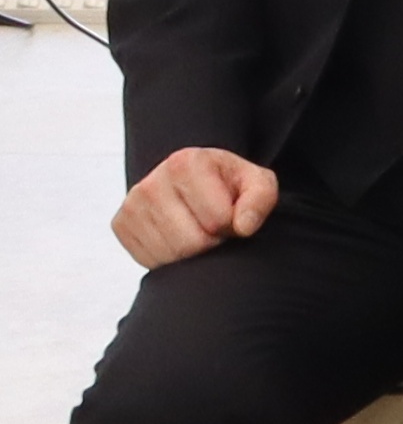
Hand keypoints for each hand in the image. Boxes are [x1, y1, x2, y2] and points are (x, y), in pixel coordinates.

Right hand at [110, 146, 276, 269]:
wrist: (194, 184)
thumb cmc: (230, 185)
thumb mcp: (257, 184)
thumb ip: (260, 199)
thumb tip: (243, 226)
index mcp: (186, 162)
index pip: (218, 220)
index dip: (232, 225)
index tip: (231, 213)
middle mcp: (151, 182)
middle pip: (191, 242)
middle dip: (212, 241)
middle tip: (214, 226)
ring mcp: (131, 204)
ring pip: (170, 255)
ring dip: (192, 252)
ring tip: (197, 230)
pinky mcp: (120, 225)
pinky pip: (151, 261)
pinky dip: (171, 259)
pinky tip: (178, 238)